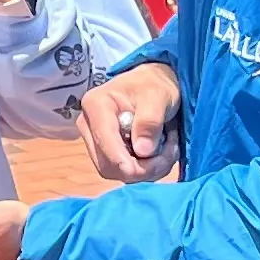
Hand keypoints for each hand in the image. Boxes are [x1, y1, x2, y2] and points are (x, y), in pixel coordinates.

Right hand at [76, 61, 179, 181]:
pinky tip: (160, 153)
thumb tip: (142, 151)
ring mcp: (97, 142)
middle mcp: (89, 126)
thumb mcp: (158, 96)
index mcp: (95, 105)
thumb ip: (150, 121)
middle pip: (108, 164)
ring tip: (169, 148)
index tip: (138, 170)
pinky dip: (147, 170)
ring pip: (118, 173)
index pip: (104, 139)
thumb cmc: (155, 85)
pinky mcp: (107, 154)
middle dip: (141, 167)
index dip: (120, 159)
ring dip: (148, 169)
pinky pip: (125, 174)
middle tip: (170, 152)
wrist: (154, 87)